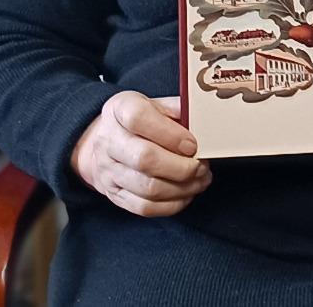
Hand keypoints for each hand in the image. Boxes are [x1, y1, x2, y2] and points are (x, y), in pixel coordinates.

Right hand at [71, 91, 211, 216]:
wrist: (107, 141)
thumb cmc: (141, 122)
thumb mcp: (157, 105)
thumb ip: (179, 110)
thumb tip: (205, 123)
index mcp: (119, 109)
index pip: (139, 119)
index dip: (171, 134)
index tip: (192, 144)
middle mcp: (108, 140)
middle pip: (144, 159)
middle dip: (182, 167)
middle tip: (202, 166)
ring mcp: (108, 170)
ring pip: (148, 188)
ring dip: (182, 188)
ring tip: (200, 179)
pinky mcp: (115, 195)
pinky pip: (145, 207)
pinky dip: (172, 204)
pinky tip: (186, 193)